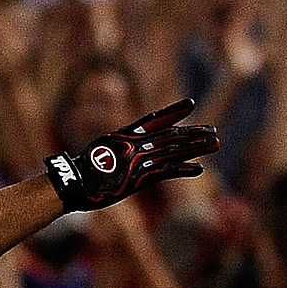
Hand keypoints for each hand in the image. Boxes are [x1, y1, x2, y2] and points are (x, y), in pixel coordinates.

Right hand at [45, 98, 219, 212]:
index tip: (190, 104)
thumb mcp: (95, 155)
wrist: (71, 183)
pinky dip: (182, 169)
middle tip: (212, 132)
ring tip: (215, 144)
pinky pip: (165, 171)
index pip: (152, 120)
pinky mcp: (138, 177)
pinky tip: (198, 168)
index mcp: (123, 136)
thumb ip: (110, 152)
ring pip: (172, 150)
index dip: (172, 112)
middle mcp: (133, 145)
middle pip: (169, 136)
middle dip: (193, 134)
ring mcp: (137, 159)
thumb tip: (113, 155)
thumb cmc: (76, 173)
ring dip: (196, 147)